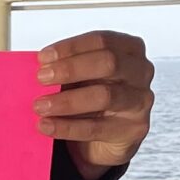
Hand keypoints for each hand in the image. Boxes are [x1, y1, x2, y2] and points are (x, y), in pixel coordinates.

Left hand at [34, 30, 154, 179]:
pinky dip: (67, 127)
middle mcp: (140, 71)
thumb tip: (38, 67)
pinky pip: (97, 127)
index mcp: (128, 49)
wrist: (106, 138)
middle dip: (70, 69)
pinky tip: (47, 125)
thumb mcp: (81, 77)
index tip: (43, 57)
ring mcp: (141, 100)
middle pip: (108, 62)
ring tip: (40, 106)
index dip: (71, 47)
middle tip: (41, 78)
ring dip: (67, 101)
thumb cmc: (92, 97)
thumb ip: (66, 69)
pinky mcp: (134, 128)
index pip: (101, 41)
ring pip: (105, 95)